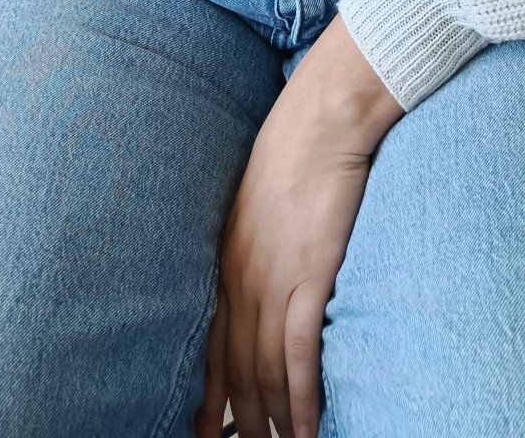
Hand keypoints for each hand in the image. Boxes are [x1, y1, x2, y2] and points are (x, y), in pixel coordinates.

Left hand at [194, 20, 403, 437]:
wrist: (321, 118)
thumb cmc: (295, 150)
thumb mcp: (257, 202)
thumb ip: (255, 244)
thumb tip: (265, 275)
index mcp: (226, 259)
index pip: (211, 345)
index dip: (209, 394)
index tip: (203, 430)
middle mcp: (240, 278)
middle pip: (234, 368)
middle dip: (238, 420)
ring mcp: (273, 280)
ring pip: (263, 371)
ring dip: (273, 421)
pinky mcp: (309, 277)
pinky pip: (298, 354)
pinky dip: (302, 399)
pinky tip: (306, 429)